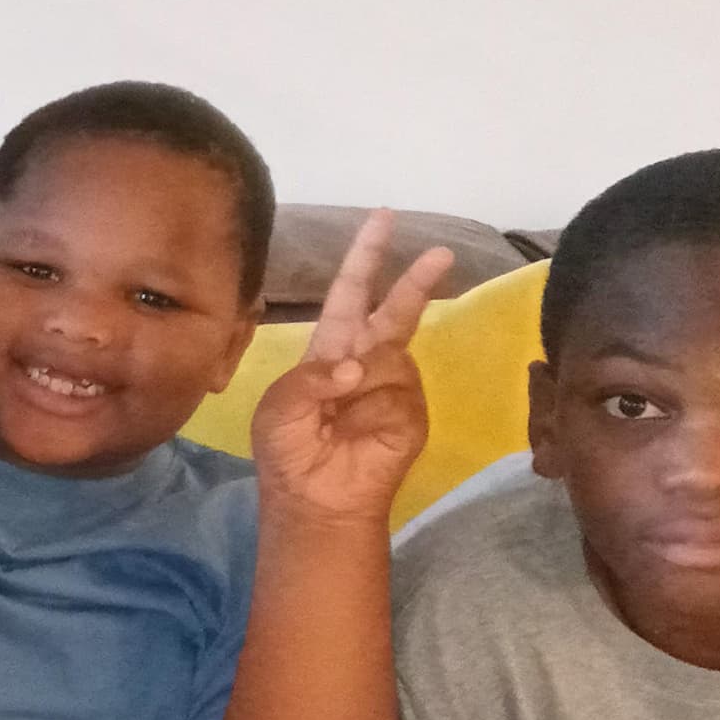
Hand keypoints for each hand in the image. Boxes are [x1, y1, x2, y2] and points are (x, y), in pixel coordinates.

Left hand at [249, 210, 455, 525]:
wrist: (315, 500)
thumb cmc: (288, 452)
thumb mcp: (278, 408)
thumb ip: (309, 378)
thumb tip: (356, 366)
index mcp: (330, 349)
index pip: (350, 293)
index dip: (365, 258)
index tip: (383, 218)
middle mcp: (367, 360)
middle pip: (395, 309)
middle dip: (415, 281)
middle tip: (440, 254)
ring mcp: (396, 385)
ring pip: (390, 355)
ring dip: (363, 378)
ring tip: (339, 414)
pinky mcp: (413, 412)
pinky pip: (399, 391)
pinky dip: (376, 404)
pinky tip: (362, 428)